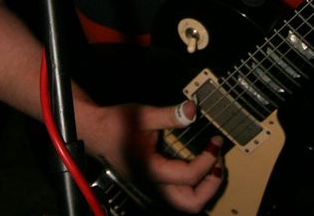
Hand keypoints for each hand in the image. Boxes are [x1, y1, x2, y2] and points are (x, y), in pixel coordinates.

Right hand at [84, 99, 225, 213]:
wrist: (96, 133)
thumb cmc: (116, 123)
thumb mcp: (143, 114)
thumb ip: (169, 115)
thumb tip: (193, 109)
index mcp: (151, 169)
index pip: (188, 176)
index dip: (207, 160)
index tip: (215, 141)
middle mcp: (153, 185)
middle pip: (190, 204)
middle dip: (211, 185)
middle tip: (218, 161)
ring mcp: (154, 187)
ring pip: (185, 203)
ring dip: (205, 187)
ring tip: (212, 164)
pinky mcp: (155, 183)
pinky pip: (180, 192)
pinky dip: (195, 183)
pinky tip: (199, 163)